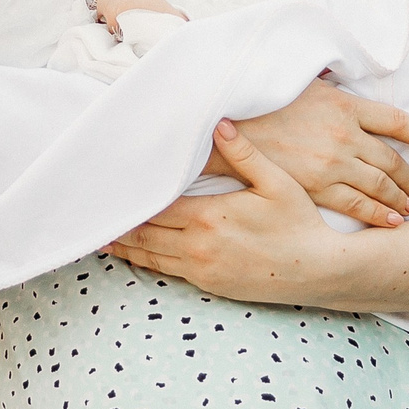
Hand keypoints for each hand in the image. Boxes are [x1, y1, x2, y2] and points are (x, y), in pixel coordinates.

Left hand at [110, 121, 346, 304]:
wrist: (318, 270)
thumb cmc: (300, 223)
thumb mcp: (277, 182)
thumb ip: (244, 154)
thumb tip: (220, 123)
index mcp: (210, 216)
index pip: (155, 204)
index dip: (129, 195)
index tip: (109, 184)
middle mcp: (198, 245)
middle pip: (143, 231)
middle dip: (117, 220)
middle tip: (90, 209)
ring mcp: (202, 268)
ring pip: (149, 255)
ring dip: (123, 245)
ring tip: (98, 234)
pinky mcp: (209, 284)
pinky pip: (166, 271)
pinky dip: (143, 261)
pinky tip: (131, 254)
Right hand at [212, 78, 408, 227]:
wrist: (229, 122)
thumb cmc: (263, 100)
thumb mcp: (304, 83)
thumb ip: (330, 89)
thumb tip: (339, 84)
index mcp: (346, 105)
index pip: (397, 121)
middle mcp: (346, 134)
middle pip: (392, 159)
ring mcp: (334, 162)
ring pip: (380, 184)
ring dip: (400, 197)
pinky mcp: (318, 186)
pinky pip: (357, 204)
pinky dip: (379, 213)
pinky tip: (392, 220)